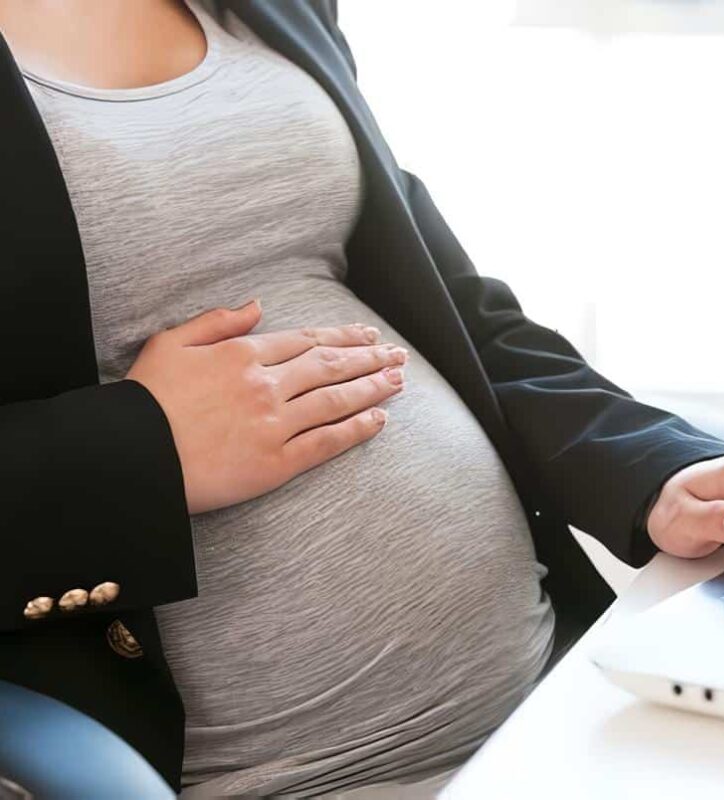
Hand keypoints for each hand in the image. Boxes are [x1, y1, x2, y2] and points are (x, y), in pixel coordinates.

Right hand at [126, 300, 406, 513]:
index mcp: (242, 355)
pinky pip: (326, 442)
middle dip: (369, 358)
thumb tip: (257, 306)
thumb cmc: (143, 400)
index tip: (368, 334)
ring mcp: (273, 424)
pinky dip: (356, 429)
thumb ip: (216, 322)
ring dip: (372, 388)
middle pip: (330, 365)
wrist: (129, 457)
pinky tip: (379, 420)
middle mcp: (265, 385)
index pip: (306, 341)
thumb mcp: (170, 344)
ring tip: (399, 380)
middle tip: (398, 354)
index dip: (342, 336)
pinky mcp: (274, 462)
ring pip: (336, 400)